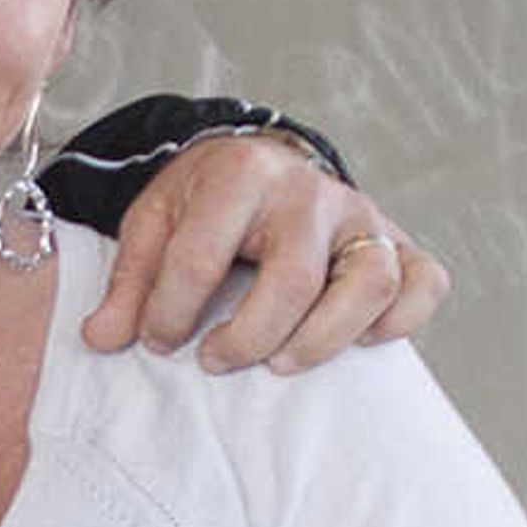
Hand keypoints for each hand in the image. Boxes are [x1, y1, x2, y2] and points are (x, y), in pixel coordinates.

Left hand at [85, 131, 449, 373]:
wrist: (261, 161)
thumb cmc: (205, 202)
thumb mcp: (154, 223)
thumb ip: (130, 282)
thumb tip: (102, 339)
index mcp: (240, 174)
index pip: (203, 254)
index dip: (171, 311)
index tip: (156, 342)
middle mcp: (310, 190)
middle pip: (293, 278)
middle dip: (249, 335)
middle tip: (214, 361)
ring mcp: (361, 216)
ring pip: (371, 281)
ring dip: (324, 337)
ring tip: (281, 364)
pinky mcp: (397, 241)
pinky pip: (424, 282)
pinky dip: (402, 320)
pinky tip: (360, 342)